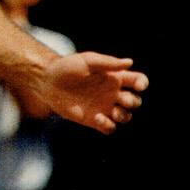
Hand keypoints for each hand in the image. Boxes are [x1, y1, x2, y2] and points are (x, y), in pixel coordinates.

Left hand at [28, 52, 147, 133]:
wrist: (47, 82)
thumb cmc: (67, 67)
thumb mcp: (87, 61)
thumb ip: (108, 63)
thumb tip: (130, 62)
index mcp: (115, 77)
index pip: (138, 81)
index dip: (142, 84)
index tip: (137, 85)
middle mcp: (113, 93)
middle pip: (135, 101)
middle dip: (133, 102)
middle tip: (121, 99)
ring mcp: (104, 107)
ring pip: (126, 117)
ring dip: (125, 116)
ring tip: (114, 112)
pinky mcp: (94, 120)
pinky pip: (110, 128)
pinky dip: (109, 126)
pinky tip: (98, 118)